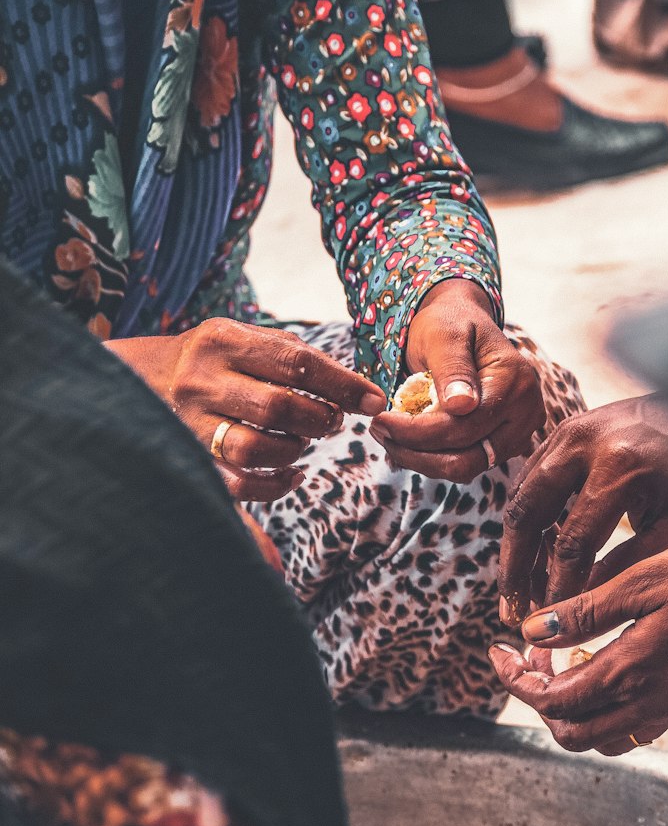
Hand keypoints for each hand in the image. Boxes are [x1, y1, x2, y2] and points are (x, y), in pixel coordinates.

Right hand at [108, 319, 385, 501]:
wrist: (135, 378)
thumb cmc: (212, 362)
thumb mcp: (244, 340)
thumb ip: (294, 358)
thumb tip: (360, 390)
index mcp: (223, 340)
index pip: (296, 363)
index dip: (343, 385)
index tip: (374, 399)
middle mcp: (202, 380)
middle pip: (279, 407)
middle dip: (320, 419)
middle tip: (332, 421)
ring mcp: (190, 422)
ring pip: (256, 448)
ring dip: (295, 450)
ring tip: (303, 443)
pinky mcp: (188, 459)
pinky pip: (239, 485)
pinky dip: (276, 485)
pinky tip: (291, 474)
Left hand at [368, 280, 544, 481]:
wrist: (464, 325)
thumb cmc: (451, 324)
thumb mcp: (444, 335)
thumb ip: (452, 368)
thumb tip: (461, 406)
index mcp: (515, 381)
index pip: (463, 425)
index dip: (417, 431)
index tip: (379, 421)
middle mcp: (525, 413)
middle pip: (467, 456)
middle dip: (415, 450)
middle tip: (378, 431)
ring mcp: (519, 434)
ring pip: (466, 468)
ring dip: (422, 461)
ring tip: (390, 437)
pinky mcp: (505, 445)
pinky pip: (467, 464)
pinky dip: (433, 459)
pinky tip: (409, 442)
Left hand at [489, 536, 667, 755]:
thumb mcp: (647, 578)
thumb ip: (587, 610)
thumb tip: (533, 632)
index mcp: (629, 673)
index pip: (550, 700)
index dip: (514, 680)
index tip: (499, 650)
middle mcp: (647, 703)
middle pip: (569, 731)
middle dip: (536, 699)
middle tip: (527, 657)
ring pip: (600, 736)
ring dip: (570, 709)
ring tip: (564, 662)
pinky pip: (632, 727)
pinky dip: (604, 709)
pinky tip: (606, 666)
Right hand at [499, 396, 667, 624]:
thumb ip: (628, 566)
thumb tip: (579, 604)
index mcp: (621, 467)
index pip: (572, 543)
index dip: (557, 588)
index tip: (550, 620)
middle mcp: (585, 443)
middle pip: (528, 515)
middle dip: (515, 568)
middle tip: (512, 610)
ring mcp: (570, 430)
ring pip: (521, 495)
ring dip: (517, 545)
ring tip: (521, 588)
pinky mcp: (565, 428)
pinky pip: (531, 477)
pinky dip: (530, 516)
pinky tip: (537, 553)